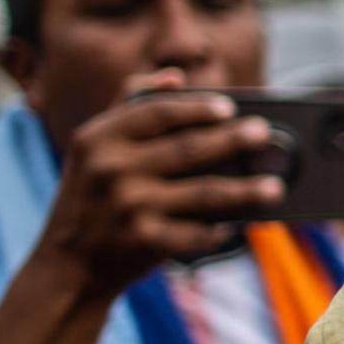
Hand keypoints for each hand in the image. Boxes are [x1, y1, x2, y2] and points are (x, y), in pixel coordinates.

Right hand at [28, 71, 282, 300]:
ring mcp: (128, 207)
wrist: (67, 266)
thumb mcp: (93, 147)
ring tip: (275, 186)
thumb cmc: (90, 197)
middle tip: (263, 134)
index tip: (229, 107)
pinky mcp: (143, 242)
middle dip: (233, 140)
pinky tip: (241, 223)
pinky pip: (196, 232)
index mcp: (98, 138)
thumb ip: (129, 105)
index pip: (156, 112)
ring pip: (203, 192)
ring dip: (245, 189)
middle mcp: (111, 169)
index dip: (196, 107)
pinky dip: (221, 229)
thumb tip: (176, 77)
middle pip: (188, 148)